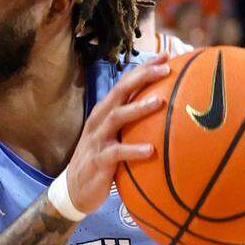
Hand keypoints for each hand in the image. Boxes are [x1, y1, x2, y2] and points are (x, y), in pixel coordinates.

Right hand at [64, 55, 169, 213]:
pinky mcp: (99, 160)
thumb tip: (169, 115)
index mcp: (106, 111)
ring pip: (117, 117)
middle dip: (143, 77)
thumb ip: (135, 125)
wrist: (76, 188)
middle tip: (166, 69)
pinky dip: (134, 150)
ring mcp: (98, 139)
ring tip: (160, 102)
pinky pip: (117, 153)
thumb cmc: (104, 159)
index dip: (144, 68)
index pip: (126, 83)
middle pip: (120, 91)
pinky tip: (151, 151)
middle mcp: (100, 119)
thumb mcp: (117, 137)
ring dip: (139, 108)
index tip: (166, 56)